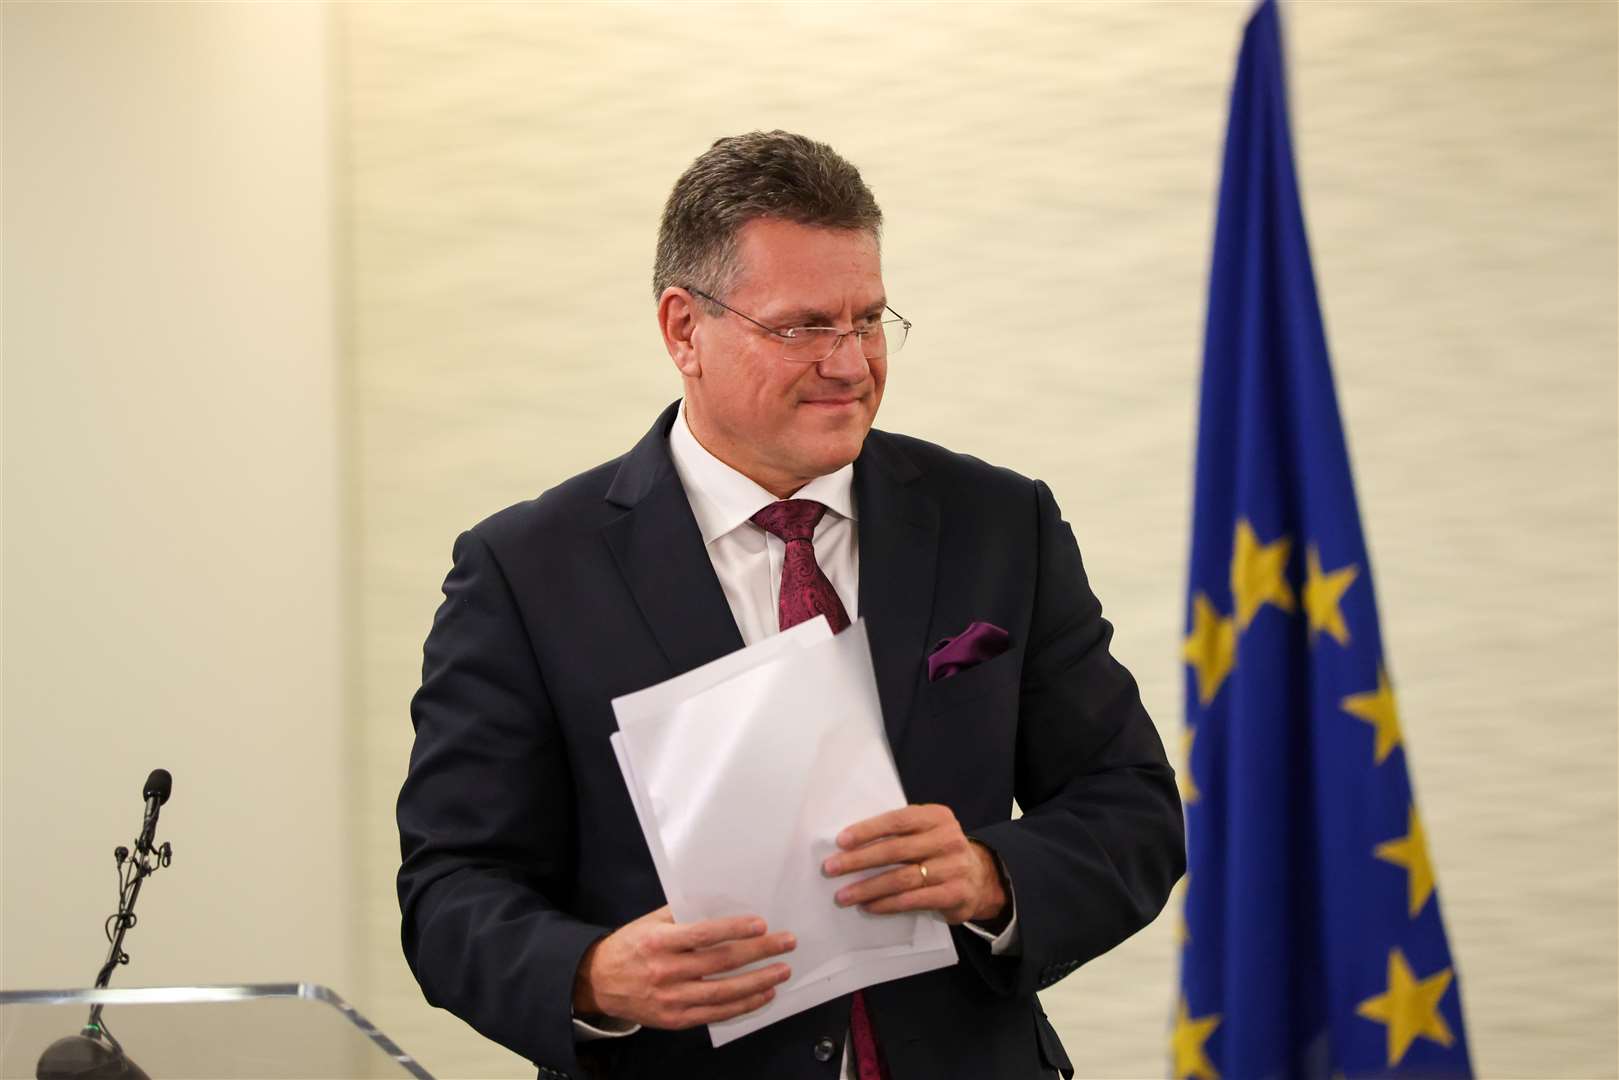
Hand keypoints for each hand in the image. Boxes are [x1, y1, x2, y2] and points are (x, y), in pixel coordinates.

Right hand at [572, 905, 794, 1029]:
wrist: (599, 983)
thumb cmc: (629, 947)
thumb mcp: (649, 922)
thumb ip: (681, 915)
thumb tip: (721, 905)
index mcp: (659, 942)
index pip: (703, 935)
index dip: (734, 930)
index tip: (761, 925)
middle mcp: (666, 971)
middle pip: (721, 963)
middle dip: (759, 953)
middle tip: (786, 943)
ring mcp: (671, 999)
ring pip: (723, 992)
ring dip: (758, 981)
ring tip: (782, 971)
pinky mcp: (676, 1019)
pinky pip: (716, 1013)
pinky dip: (742, 1005)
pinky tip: (762, 994)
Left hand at [822, 804, 1008, 926]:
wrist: (980, 878)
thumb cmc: (938, 852)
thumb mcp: (925, 833)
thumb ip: (899, 833)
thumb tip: (849, 844)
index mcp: (937, 817)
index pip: (897, 820)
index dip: (868, 830)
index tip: (841, 841)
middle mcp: (948, 839)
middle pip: (895, 850)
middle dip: (859, 860)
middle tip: (831, 869)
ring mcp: (954, 867)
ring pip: (902, 878)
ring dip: (868, 888)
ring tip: (843, 895)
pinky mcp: (956, 894)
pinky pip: (914, 900)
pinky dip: (888, 904)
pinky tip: (869, 907)